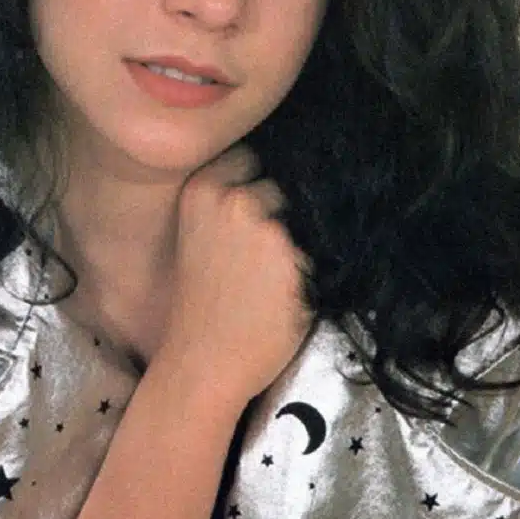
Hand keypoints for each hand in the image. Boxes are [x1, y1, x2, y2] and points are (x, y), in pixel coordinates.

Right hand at [153, 142, 314, 406]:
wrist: (204, 361)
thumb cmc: (202, 300)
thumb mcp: (199, 232)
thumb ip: (229, 200)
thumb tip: (286, 171)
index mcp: (202, 189)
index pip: (250, 157)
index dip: (258, 180)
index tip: (258, 206)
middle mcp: (232, 199)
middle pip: (280, 183)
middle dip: (280, 209)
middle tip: (265, 251)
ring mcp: (266, 226)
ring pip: (304, 215)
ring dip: (300, 238)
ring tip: (277, 274)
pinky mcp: (296, 257)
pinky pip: (320, 248)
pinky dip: (314, 265)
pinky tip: (290, 290)